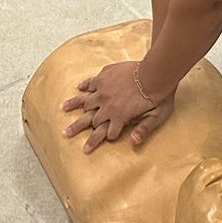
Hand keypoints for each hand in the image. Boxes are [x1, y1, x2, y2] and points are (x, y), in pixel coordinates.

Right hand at [60, 61, 174, 153]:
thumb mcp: (155, 117)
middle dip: (79, 128)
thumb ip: (144, 129)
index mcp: (119, 117)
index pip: (106, 133)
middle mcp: (108, 106)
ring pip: (85, 101)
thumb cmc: (157, 96)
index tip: (86, 149)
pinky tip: (79, 88)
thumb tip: (134, 142)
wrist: (154, 73)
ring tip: (63, 109)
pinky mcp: (105, 77)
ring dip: (74, 106)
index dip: (98, 141)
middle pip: (91, 120)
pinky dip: (84, 86)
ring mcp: (104, 90)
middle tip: (66, 134)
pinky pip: (91, 82)